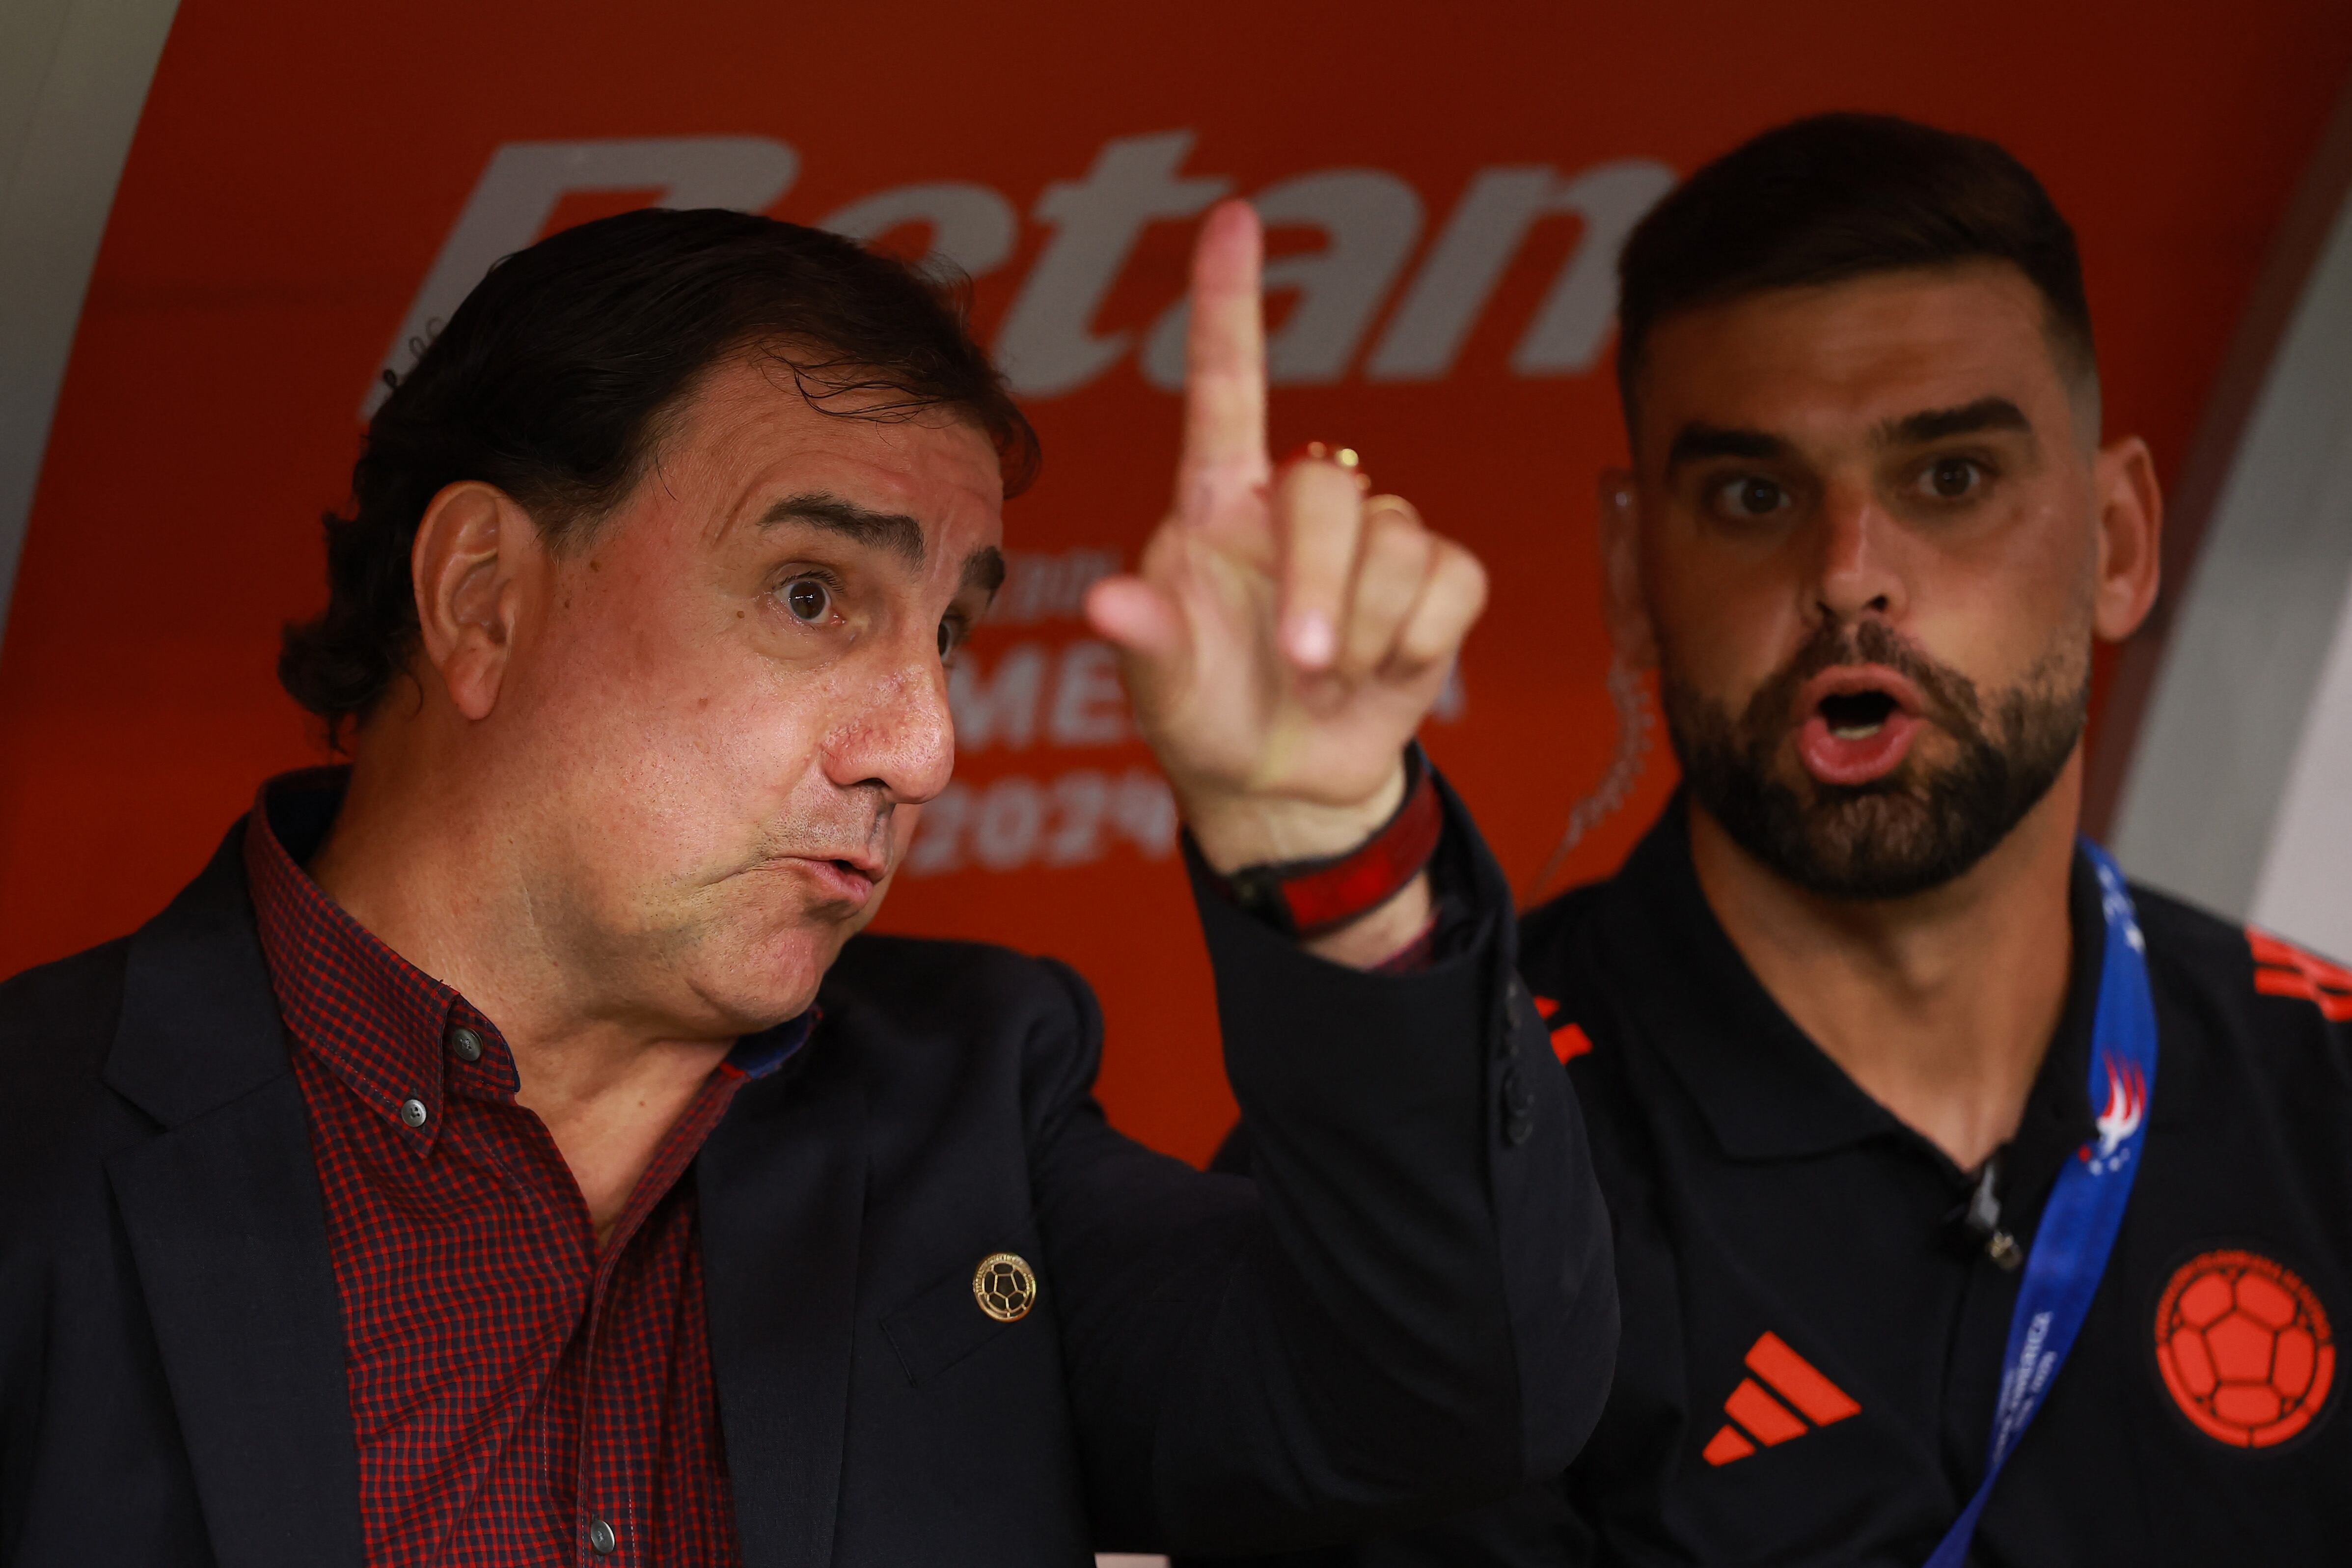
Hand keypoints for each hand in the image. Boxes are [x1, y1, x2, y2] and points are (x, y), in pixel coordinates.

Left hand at [1086, 201, 1487, 881]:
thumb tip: (1108, 604)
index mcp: (1217, 507)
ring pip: (1398, 539)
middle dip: (1324, 581)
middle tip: (1306, 663)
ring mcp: (1371, 542)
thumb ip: (1145, 642)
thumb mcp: (1161, 691)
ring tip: (1329, 680)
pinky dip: (1421, 640)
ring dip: (1367, 627)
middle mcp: (1294, 508)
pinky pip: (1454, 580)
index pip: (1226, 387)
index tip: (1234, 217)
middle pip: (1331, 486)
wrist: (1283, 787)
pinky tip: (1383, 671)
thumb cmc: (1205, 718)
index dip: (1231, 303)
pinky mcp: (1435, 585)